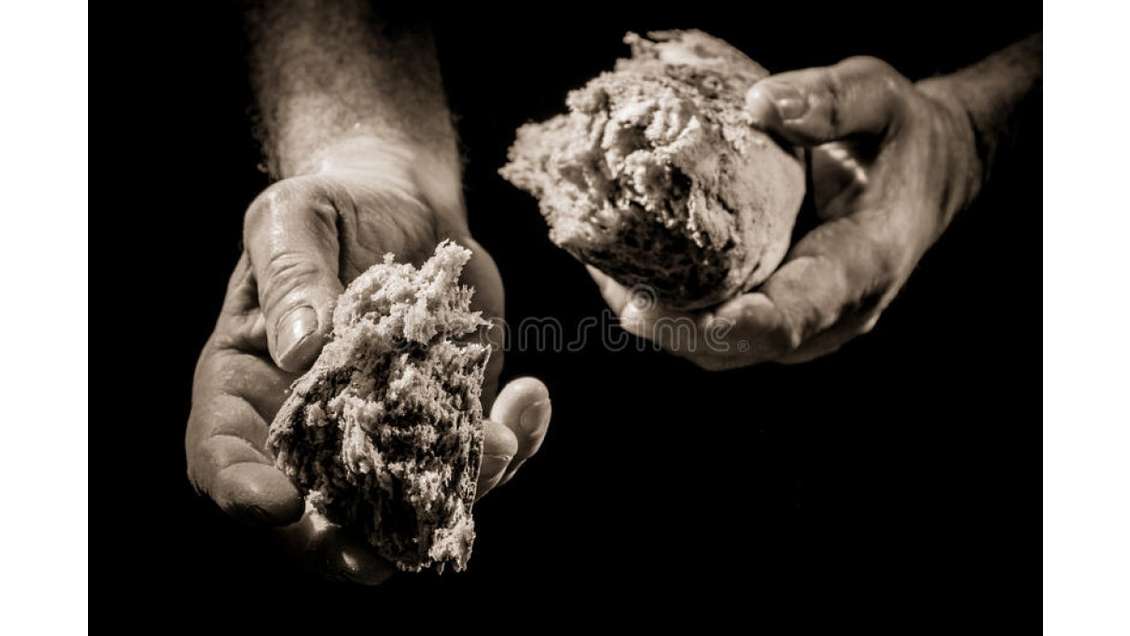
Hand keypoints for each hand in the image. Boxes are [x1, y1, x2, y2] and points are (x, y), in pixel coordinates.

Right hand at [185, 140, 552, 582]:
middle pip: (312, 511)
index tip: (278, 503)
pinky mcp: (447, 421)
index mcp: (247, 387)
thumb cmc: (330, 206)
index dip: (241, 489)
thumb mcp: (294, 216)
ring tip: (499, 444)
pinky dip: (510, 444)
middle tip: (378, 562)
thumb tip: (299, 348)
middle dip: (343, 545)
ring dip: (454, 493)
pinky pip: (475, 459)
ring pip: (409, 499)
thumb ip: (292, 274)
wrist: (403, 206)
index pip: (224, 454)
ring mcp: (385, 433)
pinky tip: (530, 398)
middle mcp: (312, 428)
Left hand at [589, 56, 977, 368]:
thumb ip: (834, 99)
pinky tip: (625, 273)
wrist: (925, 176)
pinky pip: (718, 327)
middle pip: (741, 347)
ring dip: (663, 323)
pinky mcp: (776, 313)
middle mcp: (831, 312)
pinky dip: (672, 309)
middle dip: (675, 331)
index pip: (794, 314)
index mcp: (861, 265)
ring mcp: (803, 323)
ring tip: (608, 281)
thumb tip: (760, 104)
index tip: (675, 316)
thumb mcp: (882, 98)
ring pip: (722, 350)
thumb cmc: (900, 138)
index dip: (734, 325)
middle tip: (618, 293)